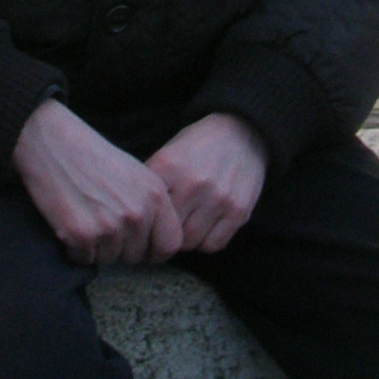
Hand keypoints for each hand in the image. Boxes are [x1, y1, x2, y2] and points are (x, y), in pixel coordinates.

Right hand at [15, 99, 185, 266]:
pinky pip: (83, 259)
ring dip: (96, 246)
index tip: (138, 244)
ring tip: (85, 214)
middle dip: (120, 246)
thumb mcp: (137, 175)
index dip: (153, 249)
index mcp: (156, 197)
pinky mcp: (81, 235)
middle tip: (101, 219)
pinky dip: (74, 247)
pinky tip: (70, 219)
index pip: (170, 246)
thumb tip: (155, 241)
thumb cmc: (92, 157)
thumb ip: (151, 207)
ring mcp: (110, 226)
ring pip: (109, 259)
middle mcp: (138, 214)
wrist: (52, 143)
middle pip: (136, 256)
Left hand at [147, 113, 268, 255]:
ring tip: (187, 224)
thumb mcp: (168, 153)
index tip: (148, 219)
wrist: (242, 134)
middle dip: (165, 231)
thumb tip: (136, 217)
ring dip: (186, 238)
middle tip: (167, 226)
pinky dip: (206, 241)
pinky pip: (213, 245)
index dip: (145, 218)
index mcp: (169, 165)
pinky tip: (206, 226)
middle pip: (166, 230)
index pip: (146, 209)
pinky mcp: (239, 211)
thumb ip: (153, 183)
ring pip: (190, 242)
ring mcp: (218, 198)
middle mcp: (193, 183)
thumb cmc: (198, 147)